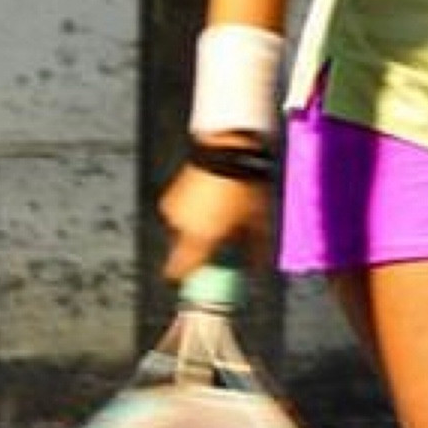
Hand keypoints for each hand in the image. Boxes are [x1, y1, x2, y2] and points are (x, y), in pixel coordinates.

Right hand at [159, 163, 272, 280]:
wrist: (227, 149)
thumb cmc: (245, 188)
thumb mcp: (258, 223)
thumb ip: (256, 252)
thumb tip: (257, 270)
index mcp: (197, 239)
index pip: (177, 272)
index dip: (187, 277)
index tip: (202, 275)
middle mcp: (179, 227)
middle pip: (180, 252)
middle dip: (197, 251)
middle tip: (218, 241)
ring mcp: (172, 210)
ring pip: (179, 233)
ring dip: (193, 231)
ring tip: (217, 217)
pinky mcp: (170, 195)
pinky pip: (178, 215)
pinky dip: (190, 215)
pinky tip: (209, 203)